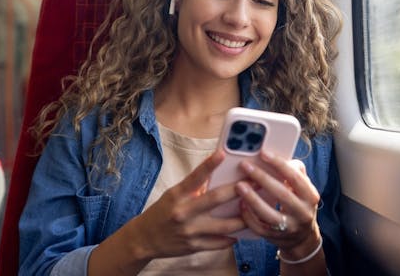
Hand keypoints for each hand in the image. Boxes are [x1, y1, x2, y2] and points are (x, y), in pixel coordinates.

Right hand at [125, 150, 246, 259]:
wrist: (144, 239)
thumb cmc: (161, 213)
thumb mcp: (173, 196)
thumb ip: (193, 188)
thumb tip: (215, 176)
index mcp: (177, 195)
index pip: (195, 177)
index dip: (209, 164)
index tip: (223, 153)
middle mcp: (183, 212)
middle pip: (215, 199)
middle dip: (238, 190)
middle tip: (256, 183)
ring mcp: (190, 231)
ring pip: (224, 225)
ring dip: (242, 218)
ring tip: (255, 210)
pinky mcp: (194, 246)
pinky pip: (218, 243)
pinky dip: (231, 238)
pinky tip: (241, 233)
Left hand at [236, 150, 321, 254]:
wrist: (302, 237)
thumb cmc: (298, 204)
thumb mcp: (303, 189)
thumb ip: (295, 172)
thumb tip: (277, 156)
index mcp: (310, 196)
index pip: (295, 177)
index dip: (279, 164)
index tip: (263, 153)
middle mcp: (303, 212)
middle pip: (282, 194)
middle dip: (262, 178)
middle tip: (245, 166)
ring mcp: (290, 227)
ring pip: (270, 215)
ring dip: (253, 199)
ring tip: (239, 185)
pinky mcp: (276, 238)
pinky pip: (260, 228)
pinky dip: (249, 216)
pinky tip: (241, 204)